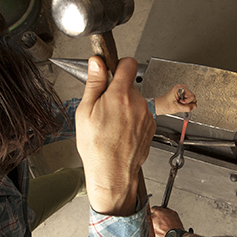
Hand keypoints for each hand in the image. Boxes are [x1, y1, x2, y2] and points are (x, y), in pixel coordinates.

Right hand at [76, 56, 155, 215]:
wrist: (112, 173)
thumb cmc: (97, 147)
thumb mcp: (85, 111)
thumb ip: (94, 83)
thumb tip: (96, 63)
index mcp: (120, 95)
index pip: (128, 63)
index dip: (119, 65)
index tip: (112, 71)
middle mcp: (138, 103)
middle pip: (129, 85)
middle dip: (117, 92)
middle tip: (103, 108)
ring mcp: (146, 115)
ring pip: (135, 102)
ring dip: (125, 107)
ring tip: (110, 125)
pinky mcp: (151, 127)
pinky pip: (140, 115)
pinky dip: (132, 120)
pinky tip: (120, 132)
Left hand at [150, 206, 184, 236]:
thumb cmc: (175, 227)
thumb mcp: (174, 214)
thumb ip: (167, 210)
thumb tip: (164, 209)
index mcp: (157, 212)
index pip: (153, 209)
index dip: (157, 211)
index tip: (159, 214)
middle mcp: (152, 219)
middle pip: (152, 217)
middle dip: (156, 219)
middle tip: (162, 222)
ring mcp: (151, 227)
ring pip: (152, 225)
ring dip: (156, 226)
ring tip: (164, 229)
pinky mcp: (151, 234)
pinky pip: (153, 232)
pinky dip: (157, 233)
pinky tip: (163, 233)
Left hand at [154, 85, 196, 115]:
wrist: (160, 105)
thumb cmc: (164, 105)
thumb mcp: (176, 108)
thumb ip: (187, 107)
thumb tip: (194, 106)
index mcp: (179, 88)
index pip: (192, 96)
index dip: (188, 102)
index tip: (181, 103)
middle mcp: (182, 88)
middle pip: (192, 97)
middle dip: (187, 103)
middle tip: (179, 104)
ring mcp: (182, 91)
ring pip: (191, 99)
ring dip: (186, 104)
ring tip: (179, 103)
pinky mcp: (182, 94)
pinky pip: (188, 99)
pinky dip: (185, 103)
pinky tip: (179, 103)